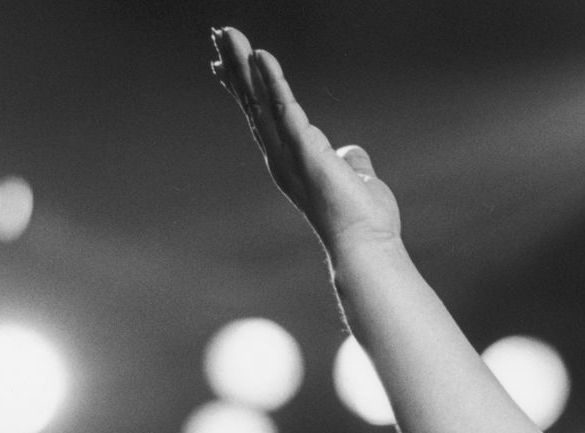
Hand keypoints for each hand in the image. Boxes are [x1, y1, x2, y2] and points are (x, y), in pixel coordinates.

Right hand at [211, 27, 401, 249]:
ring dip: (244, 65)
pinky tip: (261, 56)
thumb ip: (349, 162)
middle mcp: (281, 156)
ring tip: (226, 34)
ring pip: (260, 100)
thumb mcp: (355, 180)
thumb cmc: (362, 220)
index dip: (246, 87)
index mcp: (291, 160)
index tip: (225, 63)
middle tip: (218, 34)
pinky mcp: (304, 150)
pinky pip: (285, 107)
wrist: (366, 246)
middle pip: (253, 102)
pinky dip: (273, 80)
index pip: (263, 115)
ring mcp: (289, 153)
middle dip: (236, 67)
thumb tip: (350, 153)